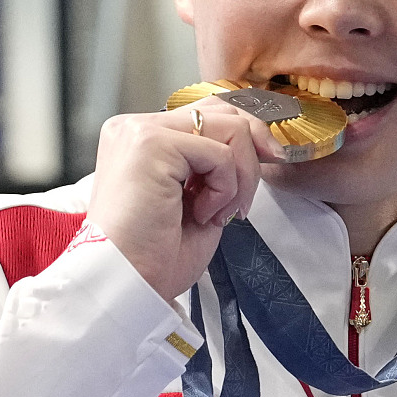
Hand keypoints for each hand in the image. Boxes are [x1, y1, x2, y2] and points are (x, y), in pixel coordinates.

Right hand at [87, 95, 285, 300]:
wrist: (128, 285)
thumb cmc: (154, 257)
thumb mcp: (197, 200)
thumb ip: (217, 166)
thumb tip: (260, 145)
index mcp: (141, 139)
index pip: (207, 113)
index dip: (246, 137)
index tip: (268, 162)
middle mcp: (135, 127)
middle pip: (222, 111)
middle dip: (252, 153)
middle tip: (246, 197)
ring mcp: (140, 131)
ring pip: (229, 128)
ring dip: (239, 179)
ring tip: (217, 213)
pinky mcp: (151, 144)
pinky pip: (220, 154)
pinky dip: (225, 190)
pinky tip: (202, 214)